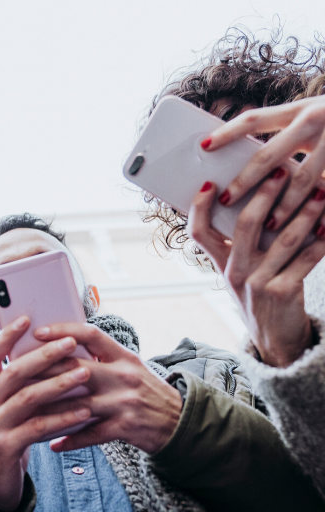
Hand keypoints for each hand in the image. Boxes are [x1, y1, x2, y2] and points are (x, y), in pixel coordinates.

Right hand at [0, 316, 98, 511]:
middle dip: (44, 355)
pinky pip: (38, 427)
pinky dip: (63, 417)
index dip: (6, 336)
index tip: (26, 318)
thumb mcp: (10, 411)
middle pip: (13, 372)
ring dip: (58, 383)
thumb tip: (53, 356)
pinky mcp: (5, 447)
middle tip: (71, 343)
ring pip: (27, 397)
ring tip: (84, 373)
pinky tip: (84, 411)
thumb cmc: (11, 440)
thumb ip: (22, 388)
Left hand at [28, 323, 182, 454]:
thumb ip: (102, 357)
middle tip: (17, 374)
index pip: (90, 334)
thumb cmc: (147, 391)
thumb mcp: (130, 366)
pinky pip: (90, 434)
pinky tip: (52, 444)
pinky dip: (69, 440)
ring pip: (77, 404)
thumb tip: (62, 346)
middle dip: (44, 372)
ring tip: (25, 412)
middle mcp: (123, 375)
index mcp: (123, 355)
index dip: (63, 330)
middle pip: (76, 369)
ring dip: (48, 410)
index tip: (37, 332)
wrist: (181, 423)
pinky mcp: (125, 428)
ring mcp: (124, 402)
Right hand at [188, 176, 324, 366]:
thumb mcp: (242, 272)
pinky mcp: (282, 292)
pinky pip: (306, 259)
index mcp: (220, 264)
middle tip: (280, 172)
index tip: (210, 183)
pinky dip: (322, 241)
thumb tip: (262, 202)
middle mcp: (234, 272)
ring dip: (304, 212)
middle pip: (244, 225)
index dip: (199, 207)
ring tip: (320, 193)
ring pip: (282, 239)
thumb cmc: (261, 296)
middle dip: (264, 194)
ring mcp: (257, 283)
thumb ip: (244, 244)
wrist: (275, 340)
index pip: (198, 232)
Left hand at [201, 98, 324, 228]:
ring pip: (303, 180)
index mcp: (301, 109)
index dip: (228, 132)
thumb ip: (285, 132)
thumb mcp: (314, 116)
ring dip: (283, 206)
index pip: (255, 119)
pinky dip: (324, 213)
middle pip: (270, 156)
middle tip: (227, 200)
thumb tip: (235, 152)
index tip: (203, 146)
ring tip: (268, 226)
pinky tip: (316, 232)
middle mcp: (317, 119)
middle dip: (246, 182)